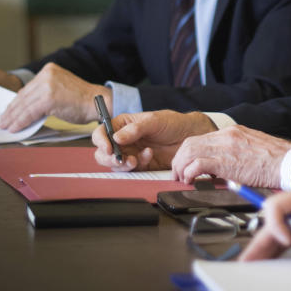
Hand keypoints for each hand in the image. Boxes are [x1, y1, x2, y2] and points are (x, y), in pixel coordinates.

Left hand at [0, 63, 104, 131]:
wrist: (98, 103)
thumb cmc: (83, 100)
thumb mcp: (60, 88)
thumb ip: (43, 92)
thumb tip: (26, 106)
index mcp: (49, 70)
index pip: (28, 88)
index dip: (16, 102)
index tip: (9, 110)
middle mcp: (47, 75)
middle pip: (24, 96)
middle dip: (12, 110)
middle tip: (4, 120)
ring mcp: (47, 86)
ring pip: (24, 105)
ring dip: (13, 118)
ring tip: (7, 126)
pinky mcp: (48, 99)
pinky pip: (29, 113)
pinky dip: (21, 122)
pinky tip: (15, 128)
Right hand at [92, 110, 214, 171]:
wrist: (190, 136)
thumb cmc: (172, 123)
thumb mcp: (154, 121)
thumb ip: (134, 129)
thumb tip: (116, 137)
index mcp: (122, 125)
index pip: (102, 132)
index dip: (101, 141)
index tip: (108, 148)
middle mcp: (124, 140)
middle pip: (103, 152)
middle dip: (108, 158)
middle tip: (120, 159)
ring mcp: (131, 152)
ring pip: (115, 164)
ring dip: (123, 164)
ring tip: (135, 160)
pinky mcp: (141, 164)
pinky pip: (132, 169)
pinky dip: (138, 165)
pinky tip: (149, 155)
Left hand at [170, 125, 290, 185]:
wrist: (287, 162)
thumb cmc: (276, 160)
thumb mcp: (253, 148)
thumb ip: (236, 152)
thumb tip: (223, 166)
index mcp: (233, 132)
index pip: (201, 138)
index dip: (188, 153)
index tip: (186, 164)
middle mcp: (227, 135)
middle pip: (190, 143)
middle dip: (179, 160)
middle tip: (178, 174)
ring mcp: (225, 147)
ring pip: (189, 152)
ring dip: (181, 167)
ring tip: (182, 179)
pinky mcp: (224, 162)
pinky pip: (196, 165)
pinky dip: (189, 173)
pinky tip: (191, 181)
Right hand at [240, 183, 290, 262]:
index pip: (276, 206)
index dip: (275, 224)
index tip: (287, 240)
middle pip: (272, 222)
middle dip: (259, 241)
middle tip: (245, 263)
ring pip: (277, 231)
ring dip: (265, 248)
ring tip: (249, 268)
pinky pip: (287, 238)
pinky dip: (278, 250)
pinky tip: (268, 264)